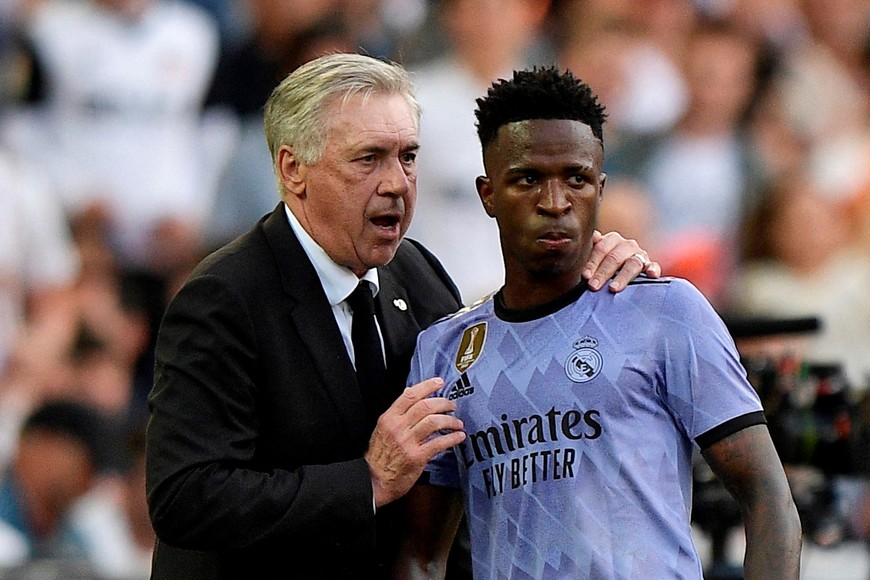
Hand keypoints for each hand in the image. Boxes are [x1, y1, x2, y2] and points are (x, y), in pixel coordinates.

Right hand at [365, 378, 464, 507]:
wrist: (373, 481)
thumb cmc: (379, 457)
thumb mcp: (382, 429)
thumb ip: (397, 412)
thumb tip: (408, 392)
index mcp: (389, 418)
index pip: (410, 395)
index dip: (427, 386)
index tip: (439, 382)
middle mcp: (398, 427)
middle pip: (425, 406)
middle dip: (443, 403)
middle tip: (452, 405)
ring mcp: (407, 442)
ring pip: (434, 422)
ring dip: (450, 420)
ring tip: (457, 422)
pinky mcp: (416, 457)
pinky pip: (438, 443)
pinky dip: (452, 438)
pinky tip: (458, 436)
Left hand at [584, 230, 660, 291]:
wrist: (623, 270)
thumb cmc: (603, 266)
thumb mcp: (594, 258)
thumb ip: (587, 253)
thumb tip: (574, 247)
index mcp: (611, 240)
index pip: (601, 248)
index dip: (592, 262)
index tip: (585, 276)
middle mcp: (626, 245)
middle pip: (615, 257)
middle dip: (603, 273)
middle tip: (593, 286)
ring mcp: (640, 255)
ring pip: (632, 263)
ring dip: (623, 276)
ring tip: (614, 289)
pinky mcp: (651, 266)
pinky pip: (654, 266)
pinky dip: (653, 270)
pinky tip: (651, 275)